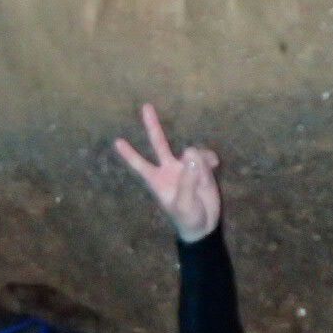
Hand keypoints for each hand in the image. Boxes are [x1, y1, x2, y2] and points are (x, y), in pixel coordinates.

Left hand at [113, 102, 221, 242]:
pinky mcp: (201, 168)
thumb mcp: (185, 205)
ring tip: (207, 173)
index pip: (140, 165)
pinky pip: (205, 155)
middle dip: (152, 126)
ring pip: (191, 151)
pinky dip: (210, 158)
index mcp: (158, 181)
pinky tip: (216, 165)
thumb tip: (191, 151)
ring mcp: (185, 167)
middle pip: (159, 143)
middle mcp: (169, 170)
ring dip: (200, 158)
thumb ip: (188, 180)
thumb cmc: (187, 219)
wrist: (204, 226)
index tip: (117, 141)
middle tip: (145, 106)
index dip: (129, 154)